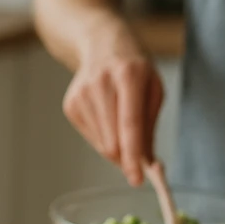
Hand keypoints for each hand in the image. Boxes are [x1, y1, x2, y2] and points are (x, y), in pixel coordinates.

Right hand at [62, 24, 162, 186]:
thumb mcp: (154, 89)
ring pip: (102, 144)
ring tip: (122, 122)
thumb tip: (146, 164)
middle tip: (140, 160)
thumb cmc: (135, 68)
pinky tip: (107, 116)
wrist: (101, 43)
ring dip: (116, 146)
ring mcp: (81, 93)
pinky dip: (103, 137)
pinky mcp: (70, 104)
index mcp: (128, 75)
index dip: (133, 155)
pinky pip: (91, 138)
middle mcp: (101, 83)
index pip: (130, 124)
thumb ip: (150, 127)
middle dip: (128, 157)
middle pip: (113, 141)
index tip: (137, 179)